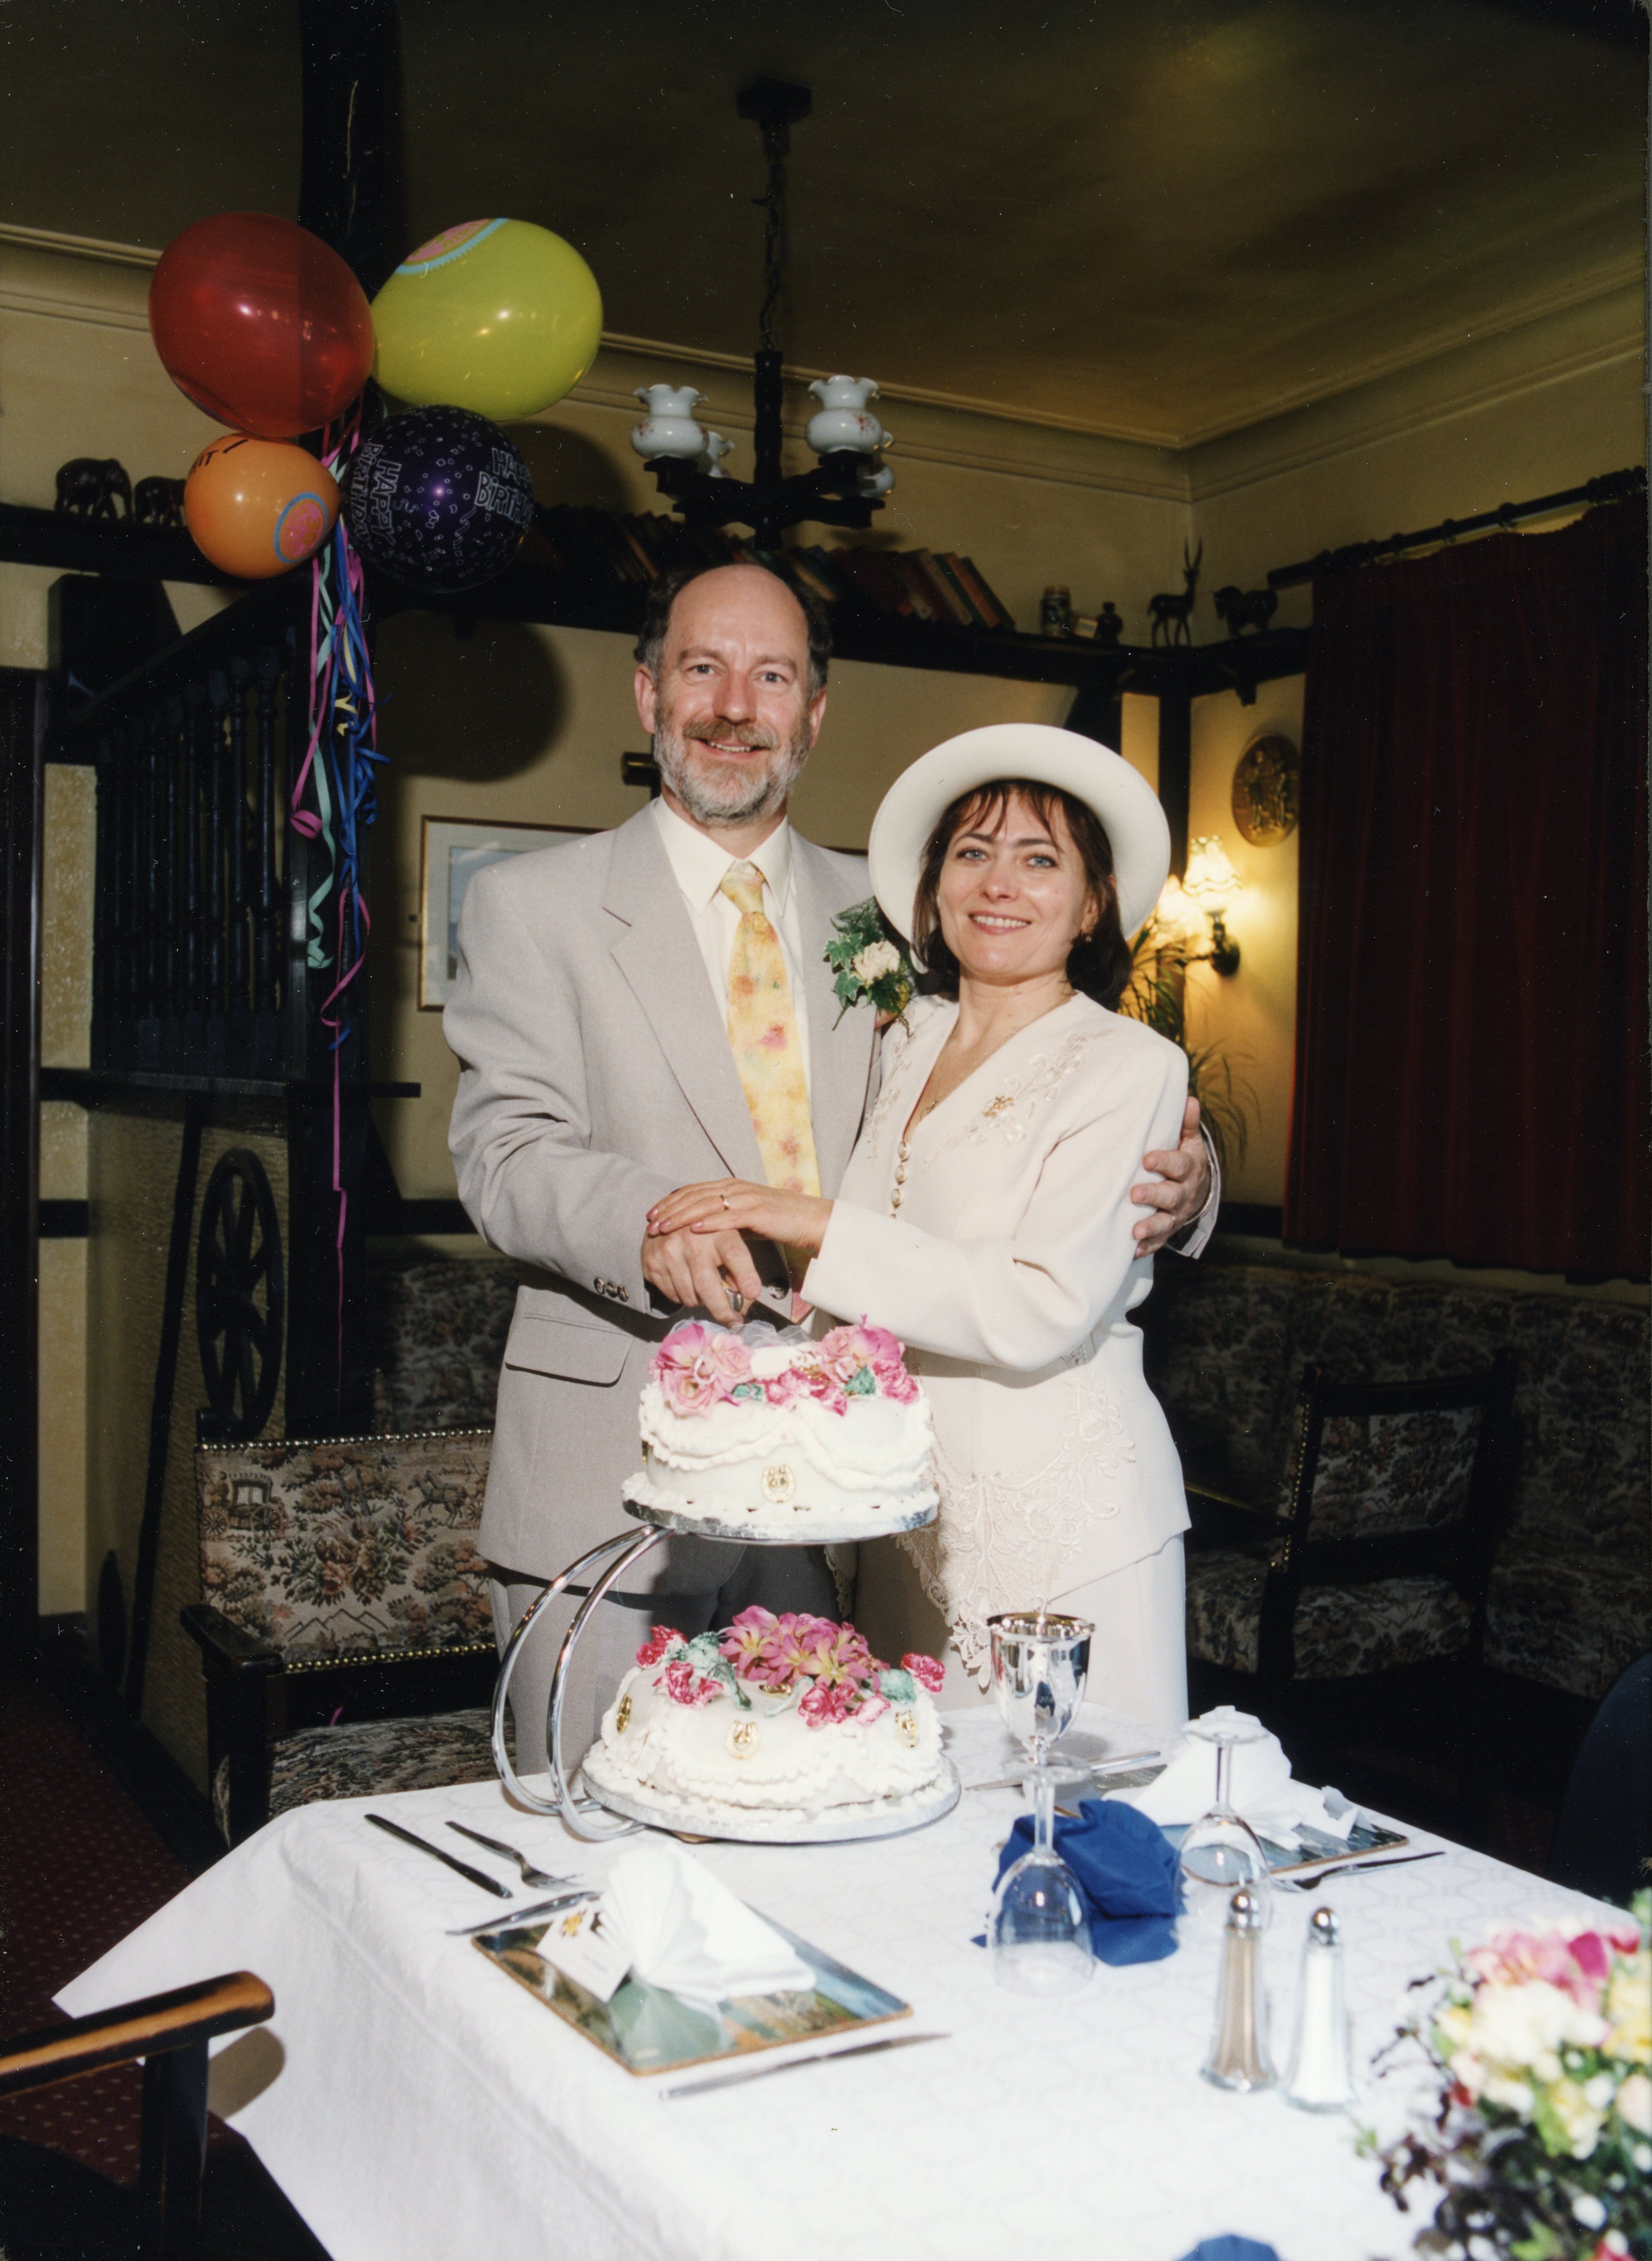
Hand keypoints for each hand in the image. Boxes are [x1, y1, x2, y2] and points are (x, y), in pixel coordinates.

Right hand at [640, 1224, 762, 1325]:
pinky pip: (673, 1296)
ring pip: (690, 1296)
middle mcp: (692, 1240)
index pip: (735, 1254)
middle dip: (722, 1311)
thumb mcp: (728, 1241)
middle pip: (707, 1286)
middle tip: (733, 1321)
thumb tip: (743, 1300)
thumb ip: (739, 1268)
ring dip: (701, 1302)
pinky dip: (684, 1297)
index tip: (753, 1294)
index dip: (745, 1275)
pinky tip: (685, 1281)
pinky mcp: (653, 1263)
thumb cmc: (706, 1236)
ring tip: (703, 1289)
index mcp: (718, 1232)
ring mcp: (669, 1251)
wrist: (665, 1221)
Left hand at [647, 1178, 833, 1257]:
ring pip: (706, 1204)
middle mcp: (735, 1187)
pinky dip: (709, 1222)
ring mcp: (747, 1198)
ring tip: (664, 1227)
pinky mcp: (759, 1212)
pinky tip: (693, 1229)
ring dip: (682, 1216)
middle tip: (650, 1222)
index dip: (670, 1202)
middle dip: (669, 1209)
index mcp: (731, 1186)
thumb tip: (702, 1231)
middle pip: (694, 1195)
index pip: (692, 1191)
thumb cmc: (780, 1221)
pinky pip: (729, 1216)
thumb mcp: (746, 1217)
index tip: (652, 1215)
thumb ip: (724, 1219)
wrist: (812, 1220)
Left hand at [1131, 1095, 1211, 1256]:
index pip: (1179, 1164)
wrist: (1198, 1191)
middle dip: (1154, 1195)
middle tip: (1135, 1194)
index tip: (1148, 1158)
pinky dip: (1147, 1246)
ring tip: (1135, 1231)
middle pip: (1172, 1195)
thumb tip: (1189, 1099)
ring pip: (1166, 1222)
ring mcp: (1176, 1214)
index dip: (1165, 1162)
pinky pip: (1159, 1241)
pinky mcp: (1167, 1231)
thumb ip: (1186, 1124)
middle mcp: (1185, 1193)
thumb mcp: (1189, 1141)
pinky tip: (1133, 1250)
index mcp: (1190, 1168)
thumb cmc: (1185, 1160)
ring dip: (1151, 1227)